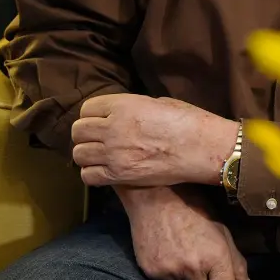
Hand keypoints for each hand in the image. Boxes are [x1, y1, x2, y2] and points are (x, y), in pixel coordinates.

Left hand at [71, 93, 237, 186]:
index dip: (93, 115)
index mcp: (124, 105)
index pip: (87, 108)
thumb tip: (123, 114)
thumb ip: (134, 108)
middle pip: (78, 131)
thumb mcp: (159, 103)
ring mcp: (113, 153)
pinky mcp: (119, 175)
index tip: (101, 120)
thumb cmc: (188, 122)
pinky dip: (93, 173)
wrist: (202, 148)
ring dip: (87, 154)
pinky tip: (105, 170)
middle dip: (86, 134)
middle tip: (98, 139)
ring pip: (79, 154)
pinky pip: (88, 175)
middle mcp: (112, 127)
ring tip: (100, 155)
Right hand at [118, 185, 254, 279]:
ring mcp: (172, 270)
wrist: (156, 198)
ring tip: (187, 258)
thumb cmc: (193, 208)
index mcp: (216, 255)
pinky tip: (172, 253)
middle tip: (204, 272)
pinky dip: (172, 276)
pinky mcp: (153, 271)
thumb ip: (236, 262)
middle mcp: (194, 266)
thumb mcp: (222, 231)